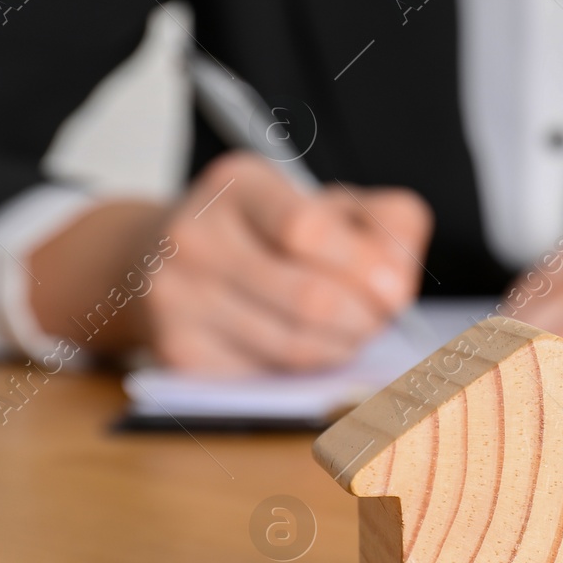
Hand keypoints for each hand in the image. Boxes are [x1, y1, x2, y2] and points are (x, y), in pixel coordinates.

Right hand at [148, 153, 431, 371]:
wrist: (165, 260)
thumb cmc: (269, 233)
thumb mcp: (330, 203)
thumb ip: (385, 224)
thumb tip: (397, 281)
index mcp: (238, 184)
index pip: (307, 228)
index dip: (364, 266)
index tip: (397, 290)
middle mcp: (194, 236)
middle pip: (308, 299)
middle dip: (364, 319)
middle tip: (379, 320)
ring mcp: (177, 296)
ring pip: (293, 347)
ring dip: (342, 349)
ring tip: (351, 334)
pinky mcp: (177, 352)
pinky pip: (268, 378)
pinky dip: (306, 373)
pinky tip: (309, 350)